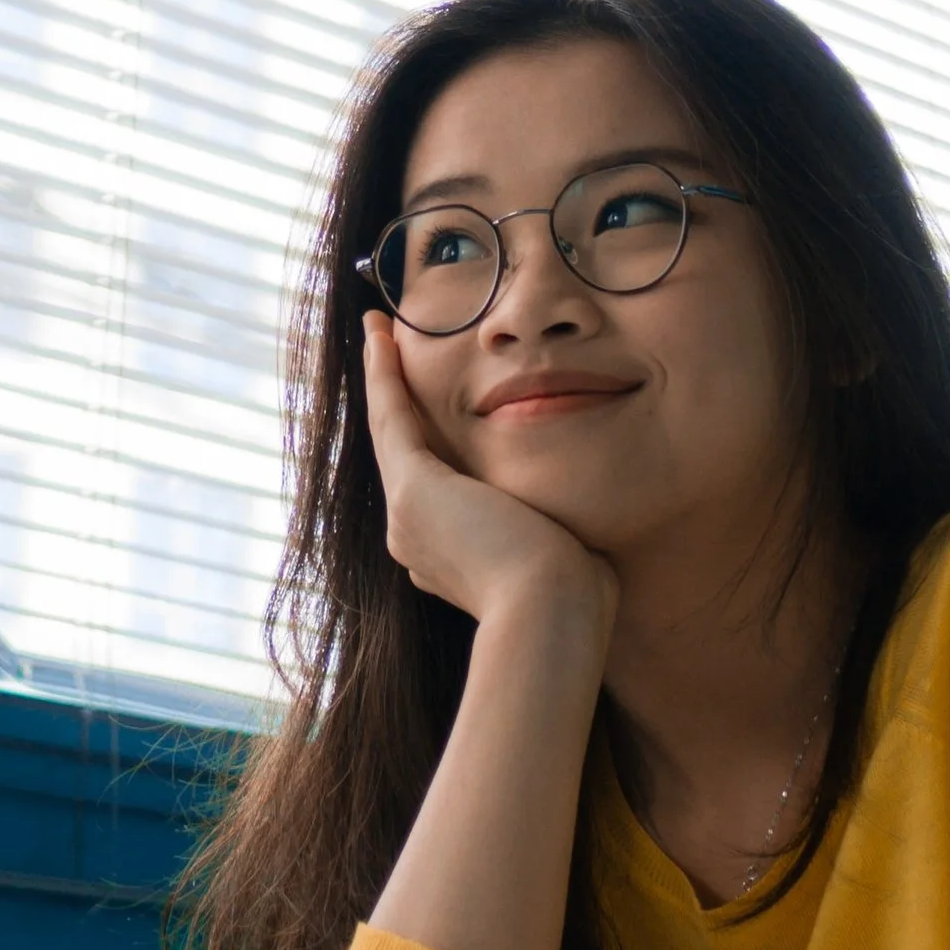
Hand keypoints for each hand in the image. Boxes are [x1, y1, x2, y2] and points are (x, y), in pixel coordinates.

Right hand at [362, 312, 618, 637]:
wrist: (552, 616)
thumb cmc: (572, 597)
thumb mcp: (559, 555)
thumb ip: (550, 533)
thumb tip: (568, 532)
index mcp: (447, 557)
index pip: (433, 484)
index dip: (425, 441)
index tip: (427, 411)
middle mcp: (414, 537)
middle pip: (403, 453)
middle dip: (394, 401)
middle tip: (385, 350)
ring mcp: (408, 516)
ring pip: (390, 433)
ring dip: (381, 379)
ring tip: (377, 333)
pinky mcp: (414, 491)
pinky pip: (391, 419)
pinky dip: (384, 375)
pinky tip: (380, 335)